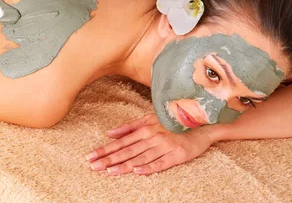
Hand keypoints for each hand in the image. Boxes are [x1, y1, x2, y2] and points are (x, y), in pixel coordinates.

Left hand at [87, 113, 213, 175]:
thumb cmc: (173, 122)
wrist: (201, 124)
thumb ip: (130, 126)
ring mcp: (165, 145)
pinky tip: (137, 171)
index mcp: (145, 128)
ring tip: (109, 172)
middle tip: (93, 166)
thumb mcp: (151, 119)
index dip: (105, 149)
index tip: (90, 156)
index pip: (121, 142)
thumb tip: (109, 133)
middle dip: (109, 159)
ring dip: (124, 165)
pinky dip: (149, 167)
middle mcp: (153, 136)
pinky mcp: (177, 154)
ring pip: (141, 157)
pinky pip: (161, 162)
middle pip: (127, 150)